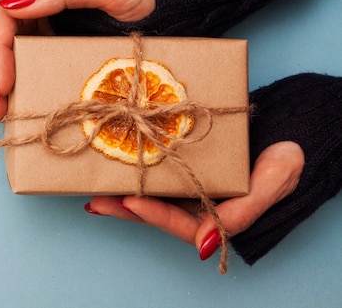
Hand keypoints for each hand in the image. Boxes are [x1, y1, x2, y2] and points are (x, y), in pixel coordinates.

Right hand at [0, 0, 155, 123]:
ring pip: (9, 58)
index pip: (3, 17)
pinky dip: (15, 89)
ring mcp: (48, 33)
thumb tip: (17, 5)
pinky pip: (29, 69)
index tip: (4, 81)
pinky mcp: (58, 52)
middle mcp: (40, 12)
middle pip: (0, 41)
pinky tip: (10, 108)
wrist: (172, 10)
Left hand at [84, 141, 303, 260]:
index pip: (180, 223)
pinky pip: (154, 171)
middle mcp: (195, 204)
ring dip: (119, 192)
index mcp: (216, 216)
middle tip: (96, 201)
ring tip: (92, 190)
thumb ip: (244, 213)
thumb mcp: (274, 183)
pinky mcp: (179, 165)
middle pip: (154, 212)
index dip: (154, 214)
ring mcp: (186, 185)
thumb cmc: (284, 159)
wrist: (285, 132)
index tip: (130, 201)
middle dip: (122, 208)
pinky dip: (132, 170)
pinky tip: (109, 167)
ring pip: (149, 193)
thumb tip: (205, 245)